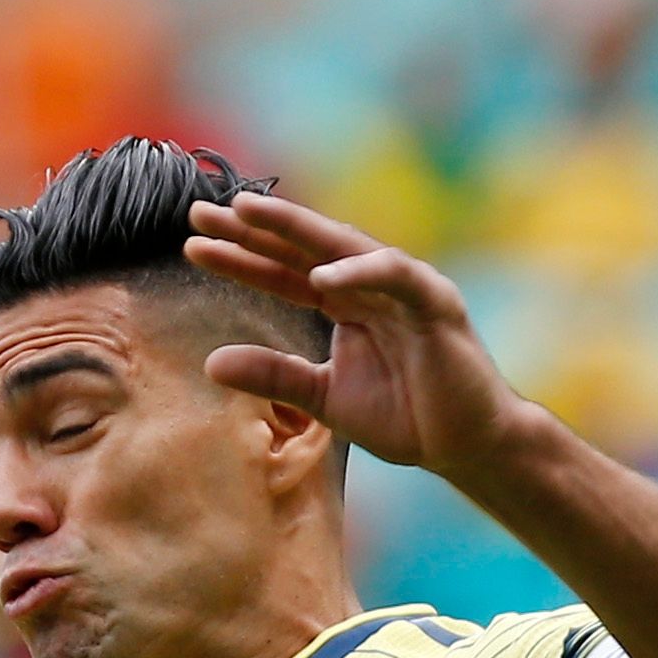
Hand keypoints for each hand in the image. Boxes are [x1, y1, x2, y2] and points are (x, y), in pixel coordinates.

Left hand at [185, 192, 522, 472]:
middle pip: (303, 248)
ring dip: (295, 227)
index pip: (284, 272)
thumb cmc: (405, 416)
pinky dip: (360, 272)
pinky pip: (395, 277)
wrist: (465, 445)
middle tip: (199, 212)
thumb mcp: (324, 398)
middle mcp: (370, 285)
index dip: (240, 258)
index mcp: (345, 303)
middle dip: (254, 228)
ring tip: (246, 213)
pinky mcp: (436, 303)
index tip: (192, 245)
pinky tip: (320, 275)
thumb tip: (210, 363)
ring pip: (343, 247)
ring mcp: (404, 288)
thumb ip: (274, 377)